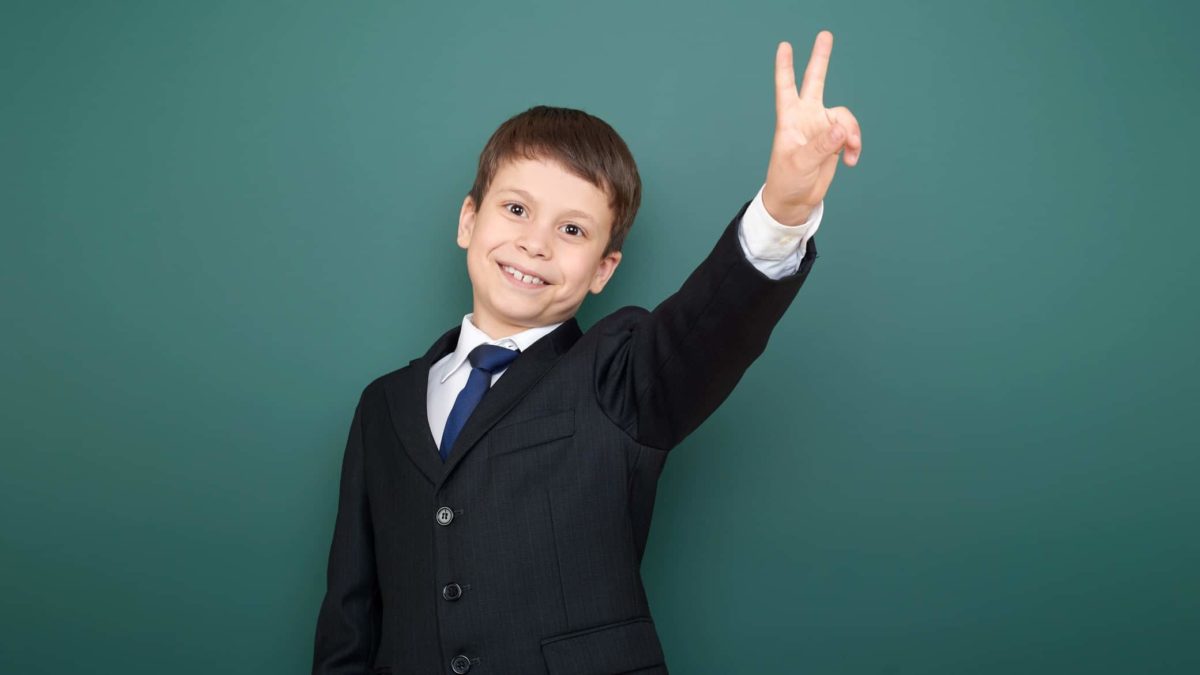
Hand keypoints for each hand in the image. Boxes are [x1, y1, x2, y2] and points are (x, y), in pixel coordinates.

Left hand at [762, 31, 861, 224]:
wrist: (796, 201)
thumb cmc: (787, 180)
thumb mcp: (801, 163)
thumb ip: (821, 145)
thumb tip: (842, 129)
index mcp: (790, 119)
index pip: (786, 87)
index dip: (785, 67)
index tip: (784, 46)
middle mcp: (807, 117)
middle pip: (816, 81)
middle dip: (821, 58)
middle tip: (825, 34)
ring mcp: (822, 127)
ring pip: (844, 116)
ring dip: (851, 132)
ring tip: (851, 151)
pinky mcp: (834, 140)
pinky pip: (851, 133)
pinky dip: (855, 145)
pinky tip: (851, 160)